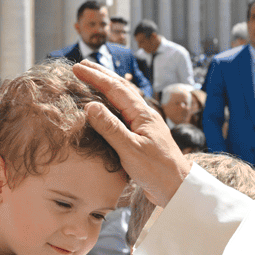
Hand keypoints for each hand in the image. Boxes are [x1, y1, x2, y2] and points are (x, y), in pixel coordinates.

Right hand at [73, 61, 190, 207]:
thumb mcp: (131, 150)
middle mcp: (144, 115)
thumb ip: (111, 128)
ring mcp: (144, 125)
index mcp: (143, 114)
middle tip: (82, 65)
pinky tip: (106, 106)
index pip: (115, 89)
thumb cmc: (158, 171)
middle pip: (121, 88)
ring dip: (107, 86)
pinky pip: (124, 112)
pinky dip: (111, 103)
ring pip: (123, 99)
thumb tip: (90, 106)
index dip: (96, 77)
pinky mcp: (142, 136)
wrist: (178, 189)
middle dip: (101, 75)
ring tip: (92, 78)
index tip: (77, 68)